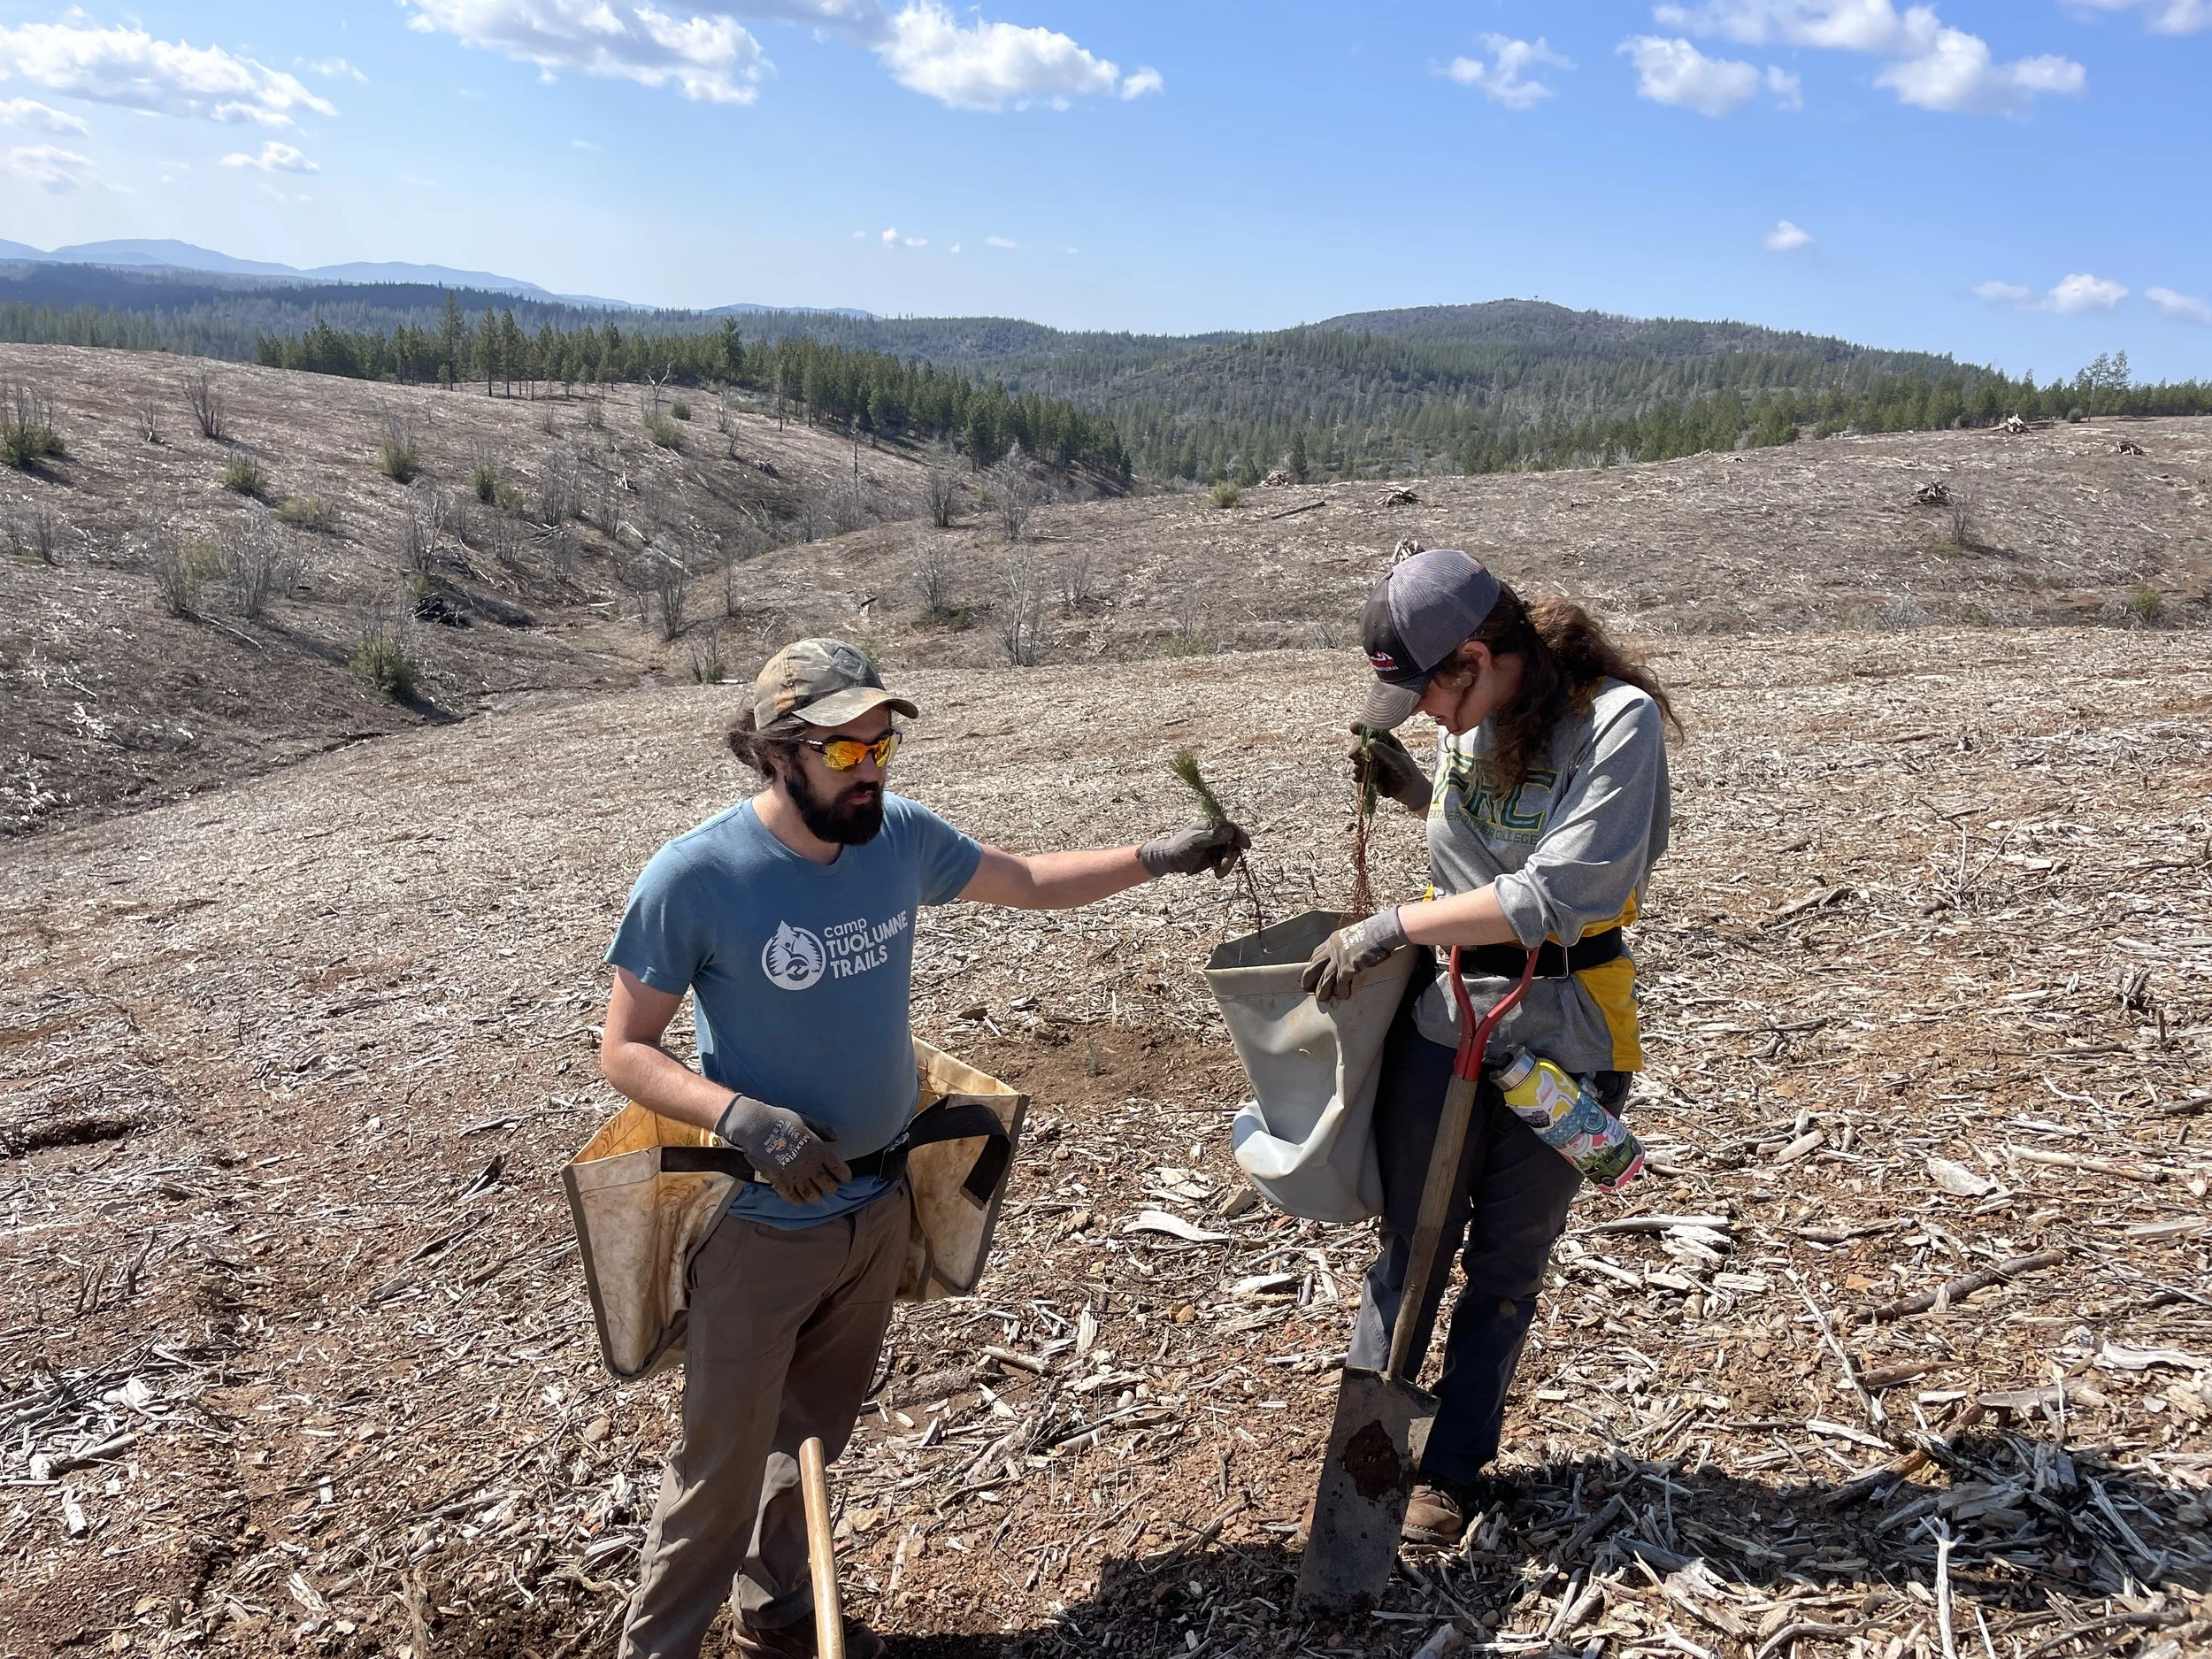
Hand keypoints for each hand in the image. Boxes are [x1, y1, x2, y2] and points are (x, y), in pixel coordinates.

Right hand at [716, 1094, 851, 1205]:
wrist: (756, 1127)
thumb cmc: (782, 1120)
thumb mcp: (806, 1121)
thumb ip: (823, 1130)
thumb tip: (837, 1138)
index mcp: (819, 1150)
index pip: (839, 1169)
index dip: (845, 1175)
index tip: (846, 1178)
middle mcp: (810, 1166)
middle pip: (828, 1185)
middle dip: (831, 1187)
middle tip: (831, 1187)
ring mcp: (795, 1176)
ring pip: (812, 1195)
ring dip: (816, 1196)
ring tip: (816, 1195)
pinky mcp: (780, 1182)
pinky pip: (792, 1197)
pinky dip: (798, 1201)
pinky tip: (800, 1200)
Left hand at [1138, 820, 1250, 878]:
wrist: (1171, 860)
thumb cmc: (1180, 846)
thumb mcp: (1195, 841)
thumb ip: (1212, 836)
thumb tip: (1230, 831)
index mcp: (1212, 825)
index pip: (1231, 827)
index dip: (1241, 835)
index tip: (1246, 845)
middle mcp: (1217, 835)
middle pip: (1234, 843)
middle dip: (1231, 855)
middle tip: (1223, 864)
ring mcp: (1217, 847)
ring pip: (1231, 855)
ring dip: (1228, 864)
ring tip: (1218, 873)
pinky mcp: (1216, 858)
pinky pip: (1226, 864)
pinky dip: (1224, 870)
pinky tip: (1217, 874)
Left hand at [1300, 908, 1408, 1001]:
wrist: (1382, 931)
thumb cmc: (1374, 932)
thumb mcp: (1354, 934)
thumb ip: (1348, 944)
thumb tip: (1351, 953)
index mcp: (1334, 939)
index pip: (1317, 953)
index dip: (1312, 963)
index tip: (1310, 971)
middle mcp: (1333, 948)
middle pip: (1315, 965)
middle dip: (1308, 977)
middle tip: (1306, 987)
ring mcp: (1339, 958)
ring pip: (1325, 977)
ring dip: (1322, 989)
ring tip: (1321, 998)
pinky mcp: (1348, 967)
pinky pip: (1341, 983)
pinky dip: (1341, 991)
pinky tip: (1343, 996)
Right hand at [1353, 728, 1431, 813]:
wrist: (1409, 791)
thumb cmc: (1408, 772)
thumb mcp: (1399, 760)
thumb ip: (1385, 752)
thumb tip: (1369, 742)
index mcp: (1386, 742)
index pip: (1372, 731)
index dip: (1361, 728)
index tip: (1352, 729)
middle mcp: (1377, 750)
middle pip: (1360, 746)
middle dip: (1355, 751)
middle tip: (1354, 756)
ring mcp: (1372, 763)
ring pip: (1356, 761)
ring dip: (1357, 766)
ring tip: (1362, 771)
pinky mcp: (1368, 774)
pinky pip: (1356, 773)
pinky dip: (1357, 776)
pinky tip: (1361, 778)